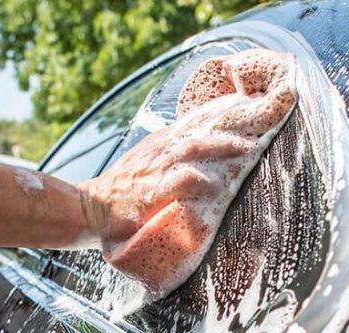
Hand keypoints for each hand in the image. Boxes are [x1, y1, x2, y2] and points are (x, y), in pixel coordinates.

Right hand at [79, 49, 295, 292]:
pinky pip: (174, 182)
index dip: (224, 115)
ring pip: (191, 150)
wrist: (91, 207)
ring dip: (220, 146)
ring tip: (246, 147)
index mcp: (161, 144)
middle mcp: (160, 152)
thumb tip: (204, 151)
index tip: (252, 110)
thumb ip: (173, 156)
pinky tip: (212, 183)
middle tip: (258, 129)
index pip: (196, 122)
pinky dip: (194, 180)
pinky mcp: (148, 194)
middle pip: (199, 132)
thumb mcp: (148, 164)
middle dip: (230, 129)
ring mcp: (154, 171)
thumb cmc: (122, 190)